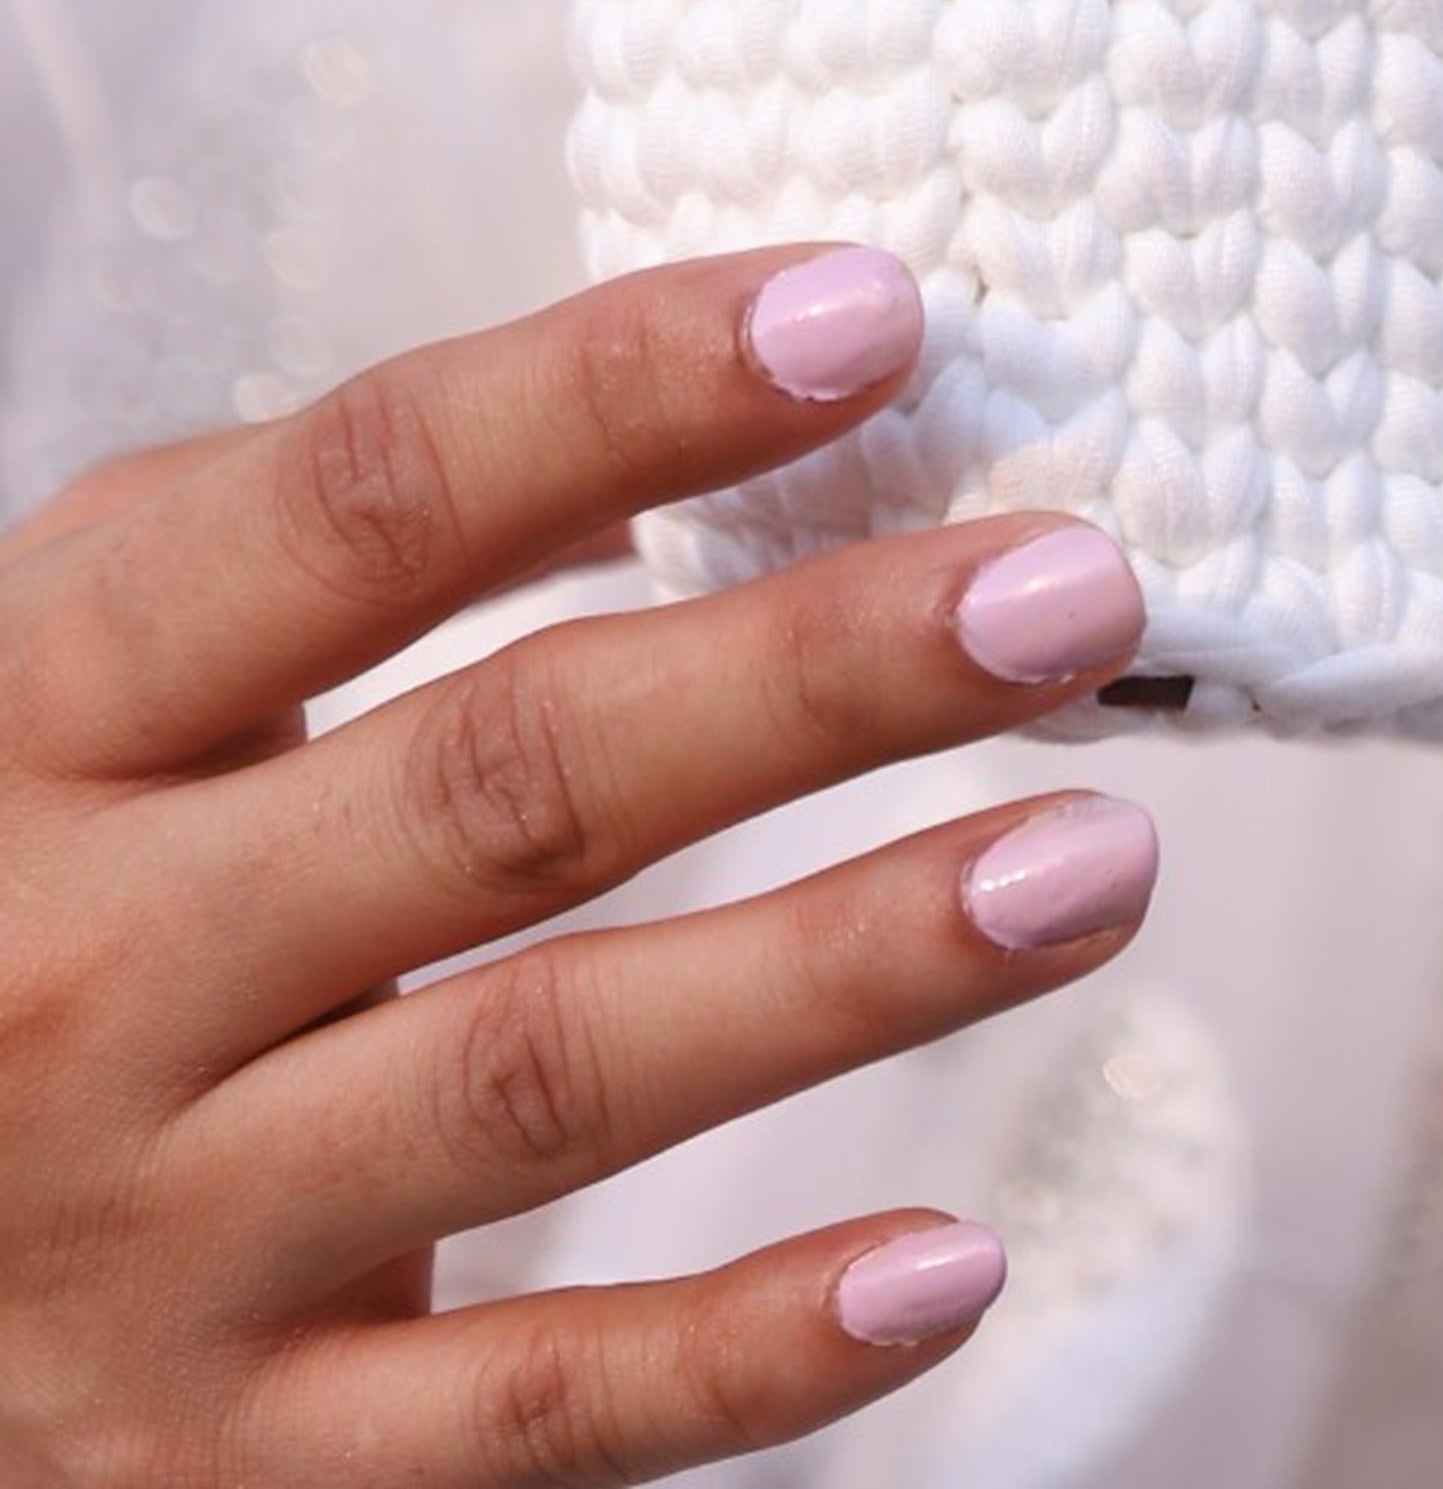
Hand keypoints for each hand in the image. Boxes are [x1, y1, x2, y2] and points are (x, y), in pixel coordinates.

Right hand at [0, 246, 1162, 1482]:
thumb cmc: (0, 897)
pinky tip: (948, 1263)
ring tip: (1095, 861)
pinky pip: (520, 1420)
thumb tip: (678, 416)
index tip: (872, 308)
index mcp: (46, 716)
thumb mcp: (68, 674)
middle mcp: (90, 968)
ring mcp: (153, 1238)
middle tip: (1075, 588)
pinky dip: (745, 1353)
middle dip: (816, 673)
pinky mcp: (212, 1475)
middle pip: (509, 785)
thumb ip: (321, 533)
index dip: (619, 389)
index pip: (367, 506)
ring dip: (850, 967)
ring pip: (552, 1079)